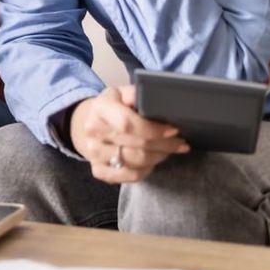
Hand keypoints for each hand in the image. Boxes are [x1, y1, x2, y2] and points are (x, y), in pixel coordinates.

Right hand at [70, 86, 188, 183]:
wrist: (90, 123)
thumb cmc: (113, 107)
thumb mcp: (122, 93)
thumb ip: (138, 94)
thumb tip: (159, 98)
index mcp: (100, 108)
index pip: (127, 124)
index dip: (154, 130)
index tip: (173, 130)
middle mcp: (93, 132)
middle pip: (137, 145)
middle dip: (165, 145)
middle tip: (180, 142)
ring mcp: (94, 153)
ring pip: (137, 162)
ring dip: (159, 157)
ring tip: (168, 150)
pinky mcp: (98, 170)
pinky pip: (130, 176)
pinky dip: (146, 170)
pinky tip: (152, 162)